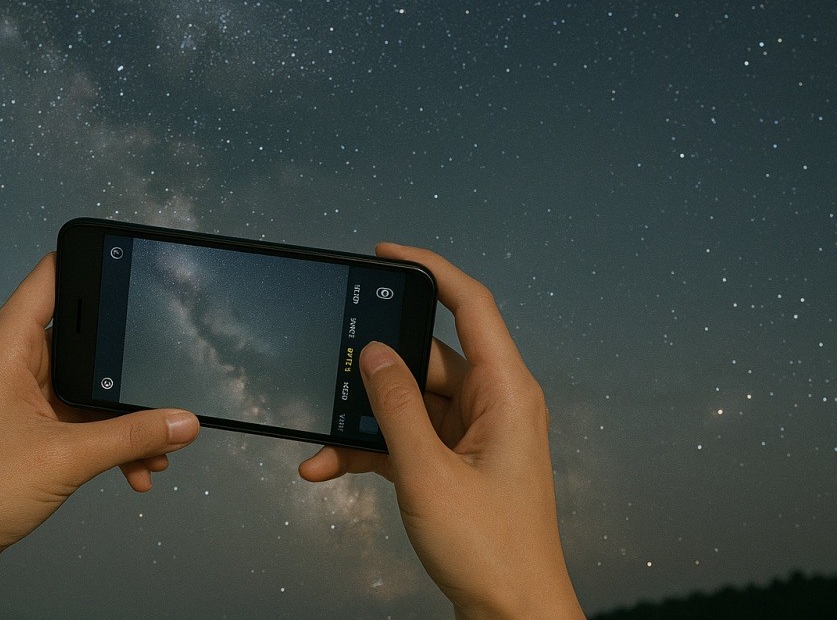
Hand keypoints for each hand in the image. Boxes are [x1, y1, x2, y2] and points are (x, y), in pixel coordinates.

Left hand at [0, 253, 199, 594]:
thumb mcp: (67, 457)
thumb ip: (131, 435)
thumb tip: (182, 422)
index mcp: (9, 343)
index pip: (55, 274)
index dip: (93, 263)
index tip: (136, 269)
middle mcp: (13, 359)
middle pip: (86, 336)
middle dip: (127, 365)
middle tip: (165, 382)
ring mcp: (21, 394)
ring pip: (89, 386)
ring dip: (123, 415)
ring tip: (158, 447)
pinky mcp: (28, 426)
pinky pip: (81, 418)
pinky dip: (109, 439)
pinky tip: (136, 468)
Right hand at [299, 244, 583, 619]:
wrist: (512, 616)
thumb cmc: (492, 551)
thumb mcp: (427, 472)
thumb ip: (396, 406)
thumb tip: (373, 353)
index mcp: (507, 392)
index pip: (472, 305)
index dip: (430, 270)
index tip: (387, 253)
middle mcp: (495, 404)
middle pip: (428, 357)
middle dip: (377, 369)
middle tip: (333, 367)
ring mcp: (475, 434)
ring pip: (410, 401)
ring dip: (365, 420)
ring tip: (323, 438)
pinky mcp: (456, 461)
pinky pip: (408, 436)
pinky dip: (371, 448)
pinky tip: (329, 464)